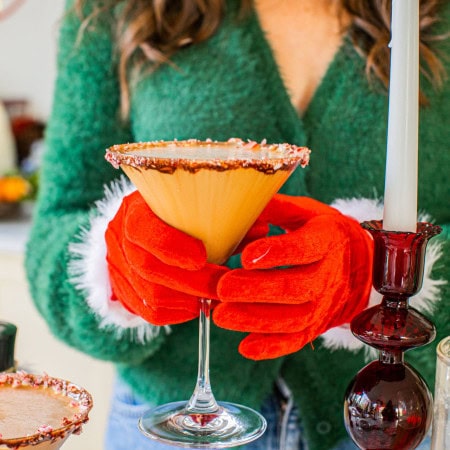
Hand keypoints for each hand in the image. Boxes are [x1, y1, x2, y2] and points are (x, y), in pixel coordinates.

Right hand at [105, 191, 228, 325]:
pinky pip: (150, 312)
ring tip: (215, 296)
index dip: (172, 247)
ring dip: (188, 300)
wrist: (143, 230)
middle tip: (223, 286)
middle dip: (191, 281)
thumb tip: (262, 229)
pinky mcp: (123, 292)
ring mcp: (117, 267)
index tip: (202, 257)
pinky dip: (178, 313)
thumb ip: (225, 217)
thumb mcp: (195, 207)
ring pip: (150, 295)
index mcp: (135, 210)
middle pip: (149, 268)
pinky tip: (197, 305)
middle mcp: (119, 239)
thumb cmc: (177, 215)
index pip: (143, 230)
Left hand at [213, 194, 372, 359]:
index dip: (278, 253)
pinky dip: (271, 347)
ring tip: (221, 316)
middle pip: (296, 288)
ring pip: (294, 318)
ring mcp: (324, 305)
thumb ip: (276, 207)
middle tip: (222, 289)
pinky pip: (297, 340)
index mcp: (327, 240)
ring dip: (256, 320)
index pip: (305, 248)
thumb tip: (240, 201)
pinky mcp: (317, 325)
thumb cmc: (323, 233)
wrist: (360, 266)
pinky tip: (245, 347)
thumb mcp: (306, 212)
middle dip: (257, 291)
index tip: (247, 256)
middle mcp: (329, 275)